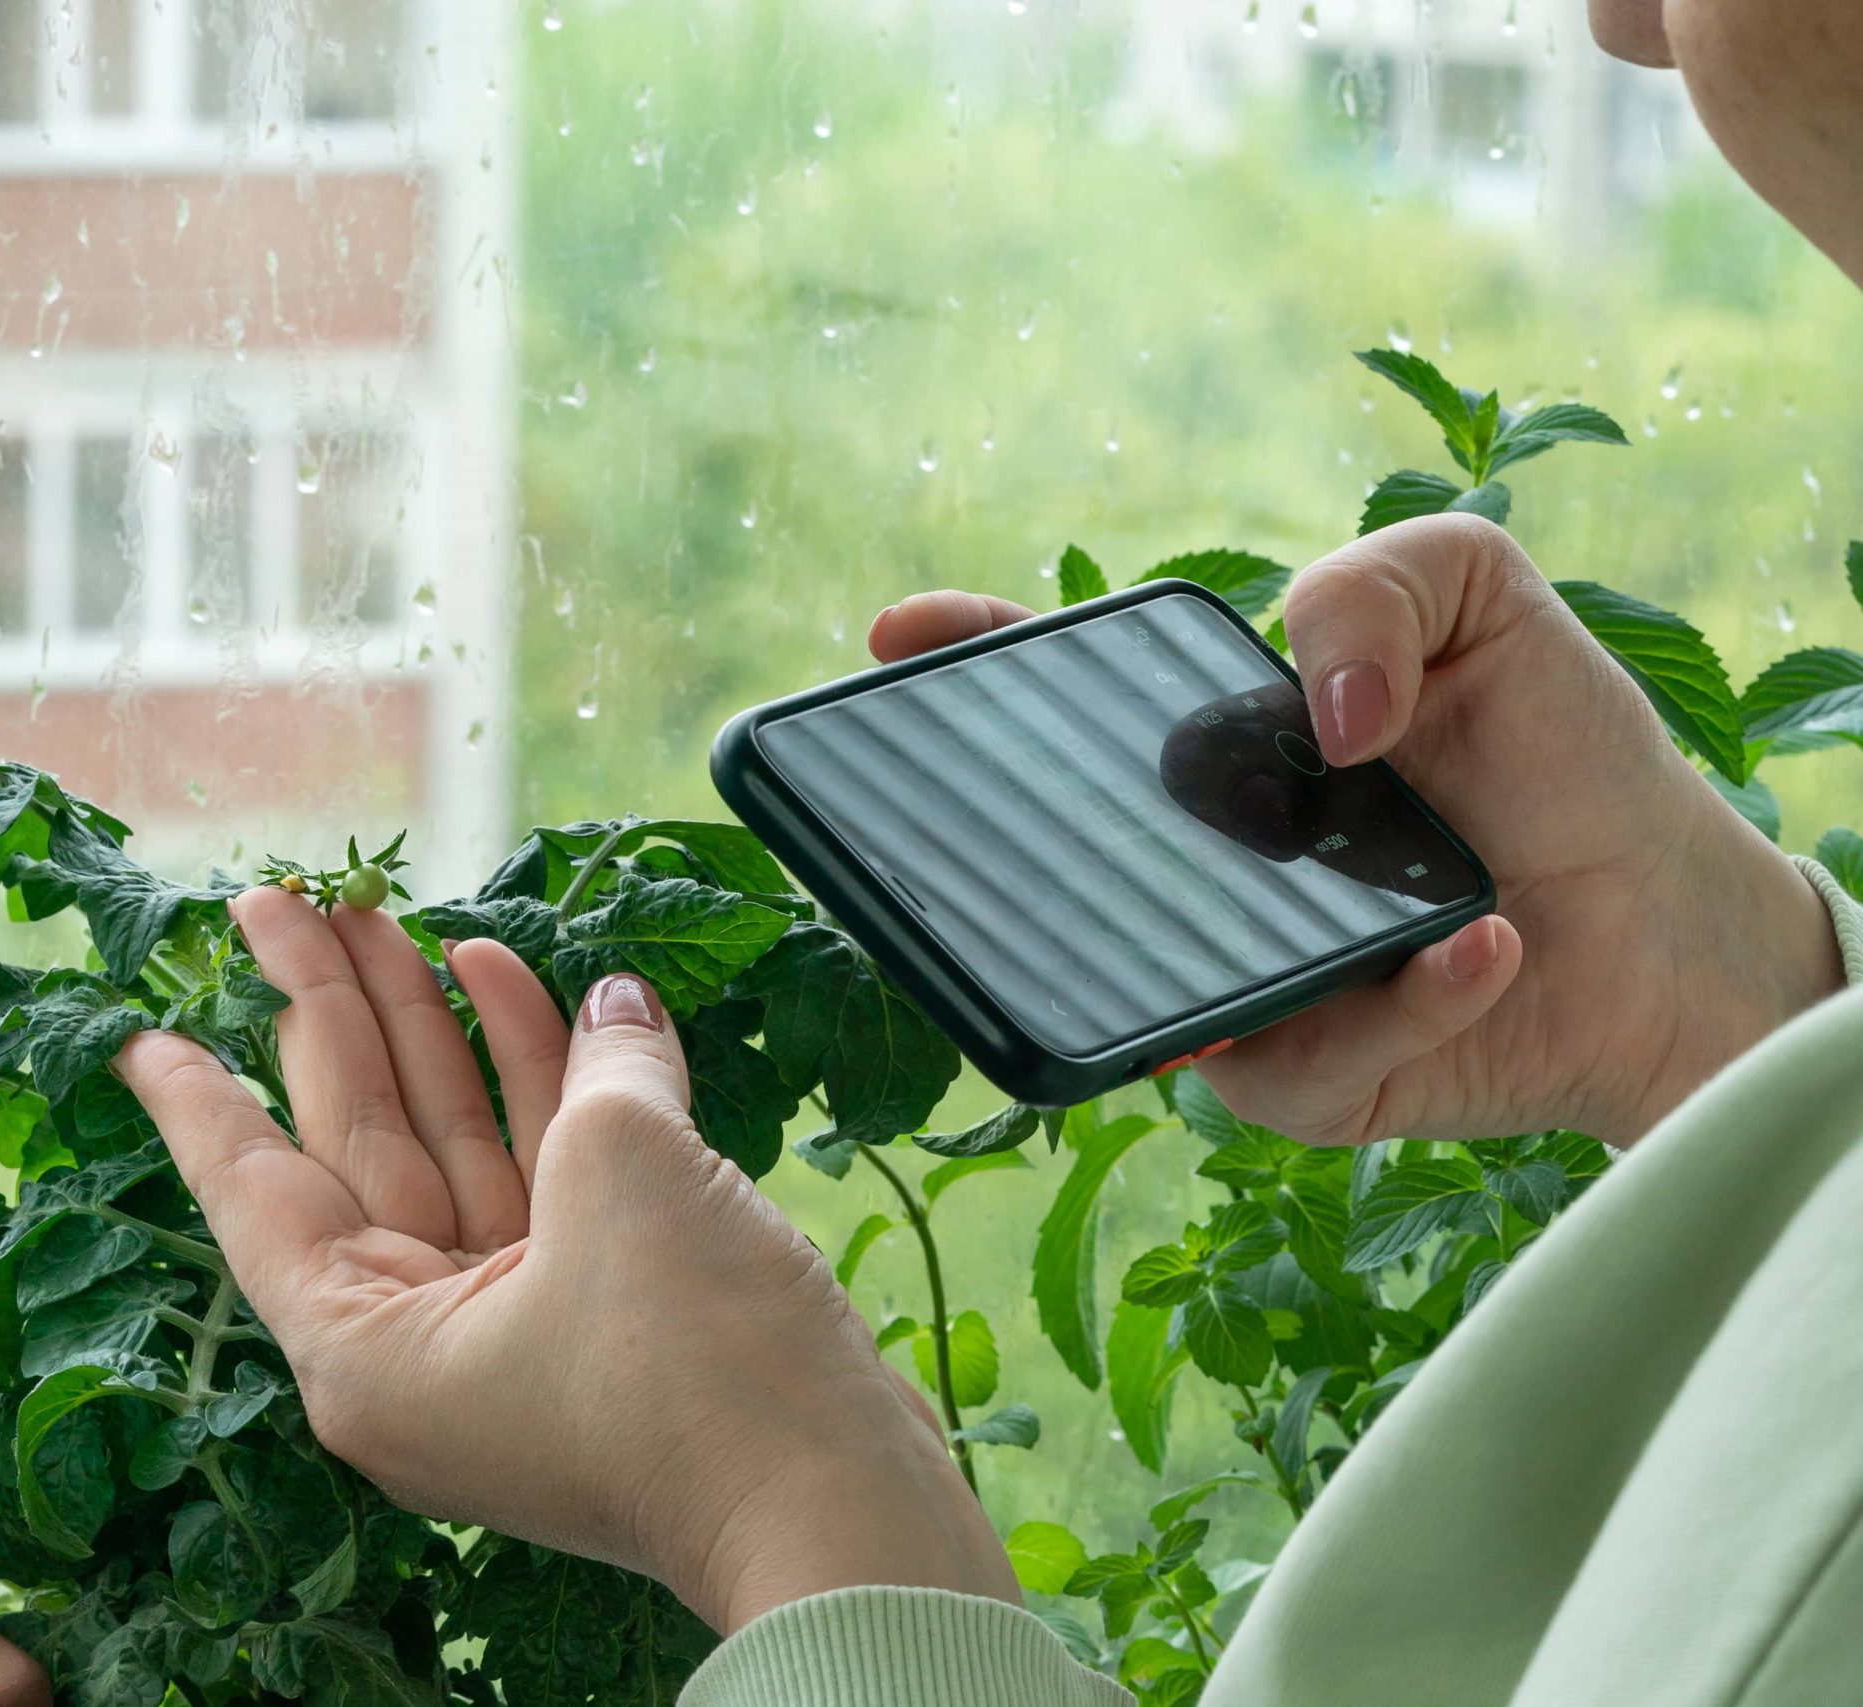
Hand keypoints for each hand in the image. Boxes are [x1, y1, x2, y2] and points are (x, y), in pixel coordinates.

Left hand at [114, 888, 1016, 1632]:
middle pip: (359, 1150)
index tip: (145, 1034)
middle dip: (336, 1018)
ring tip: (406, 918)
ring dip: (444, 1034)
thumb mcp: (623, 1177)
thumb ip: (596, 1072)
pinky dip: (547, 1084)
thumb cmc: (694, 1368)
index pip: (256, 1195)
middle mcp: (425, 1347)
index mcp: (371, 1348)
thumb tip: (612, 1012)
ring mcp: (518, 1330)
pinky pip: (551, 1177)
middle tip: (298, 903)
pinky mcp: (605, 1316)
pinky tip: (535, 984)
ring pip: (458, 1151)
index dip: (203, 1102)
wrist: (840, 1504)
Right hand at [869, 516, 1842, 1144]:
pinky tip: (1478, 947)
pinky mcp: (1297, 1078)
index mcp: (1221, 743)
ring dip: (1262, 948)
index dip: (970, 667)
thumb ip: (1381, 587)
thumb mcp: (1485, 603)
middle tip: (1068, 834)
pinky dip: (1399, 1004)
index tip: (897, 635)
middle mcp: (1201, 865)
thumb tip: (1320, 716)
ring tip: (1421, 908)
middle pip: (1066, 862)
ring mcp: (1234, 976)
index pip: (1061, 699)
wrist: (1668, 924)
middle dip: (1033, 857)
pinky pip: (1287, 1065)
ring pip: (1160, 984)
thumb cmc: (1562, 754)